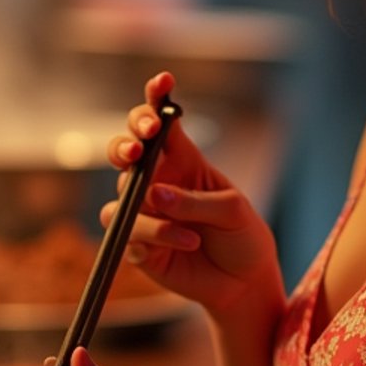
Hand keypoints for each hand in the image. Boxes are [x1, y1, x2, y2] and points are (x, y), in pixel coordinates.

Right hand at [105, 71, 283, 322]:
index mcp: (185, 161)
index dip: (157, 98)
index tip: (163, 81)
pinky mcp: (136, 245)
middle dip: (125, 144)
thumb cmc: (243, 237)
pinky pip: (127, 234)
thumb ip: (197, 200)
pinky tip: (187, 245)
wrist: (242, 284)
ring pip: (122, 199)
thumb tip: (155, 195)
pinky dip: (157, 238)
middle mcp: (159, 181)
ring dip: (153, 213)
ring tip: (191, 233)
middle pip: (124, 149)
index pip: (163, 121)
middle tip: (139, 148)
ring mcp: (144, 213)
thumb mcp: (234, 211)